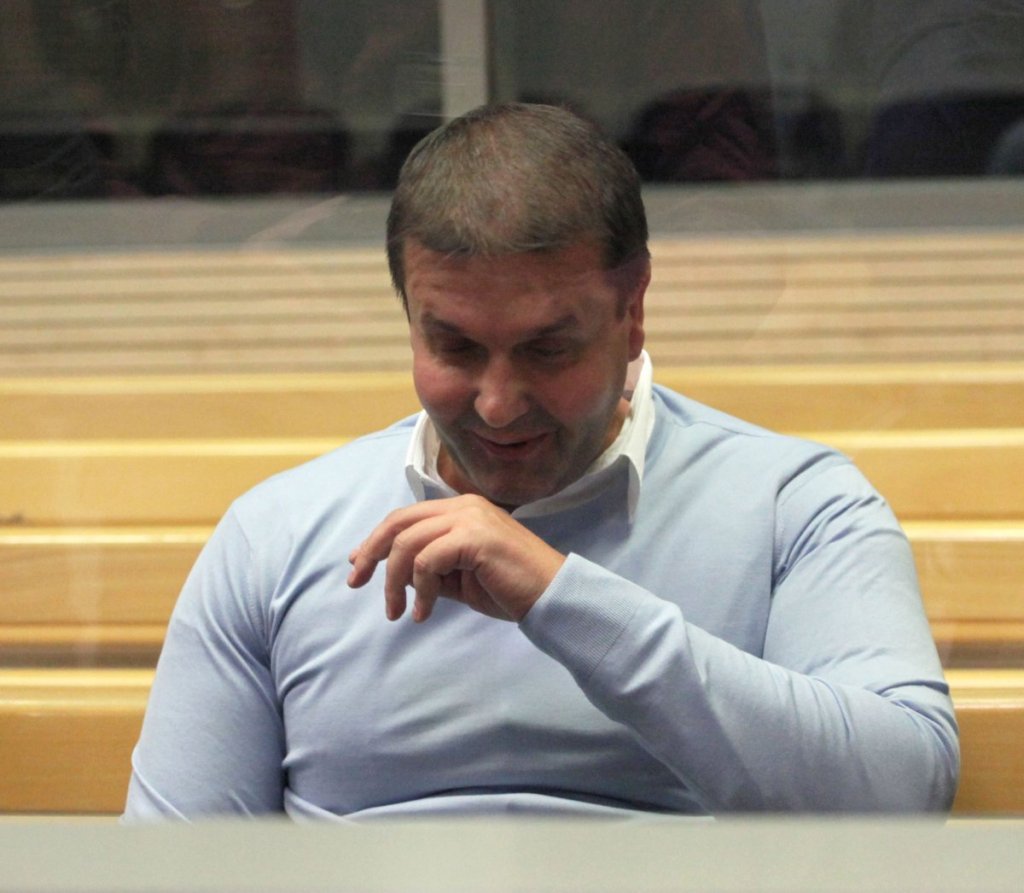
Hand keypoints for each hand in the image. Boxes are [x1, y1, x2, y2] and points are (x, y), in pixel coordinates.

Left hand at [347, 495, 564, 622]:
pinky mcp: (475, 538)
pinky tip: (424, 613)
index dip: (376, 539)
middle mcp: (464, 506)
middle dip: (372, 553)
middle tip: (357, 583)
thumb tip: (392, 574)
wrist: (552, 596)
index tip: (357, 564)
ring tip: (398, 613)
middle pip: (398, 522)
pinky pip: (427, 562)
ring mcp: (470, 518)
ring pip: (407, 544)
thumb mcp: (460, 578)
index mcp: (461, 510)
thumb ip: (429, 570)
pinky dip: (420, 591)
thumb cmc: (510, 589)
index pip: (406, 516)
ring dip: (395, 582)